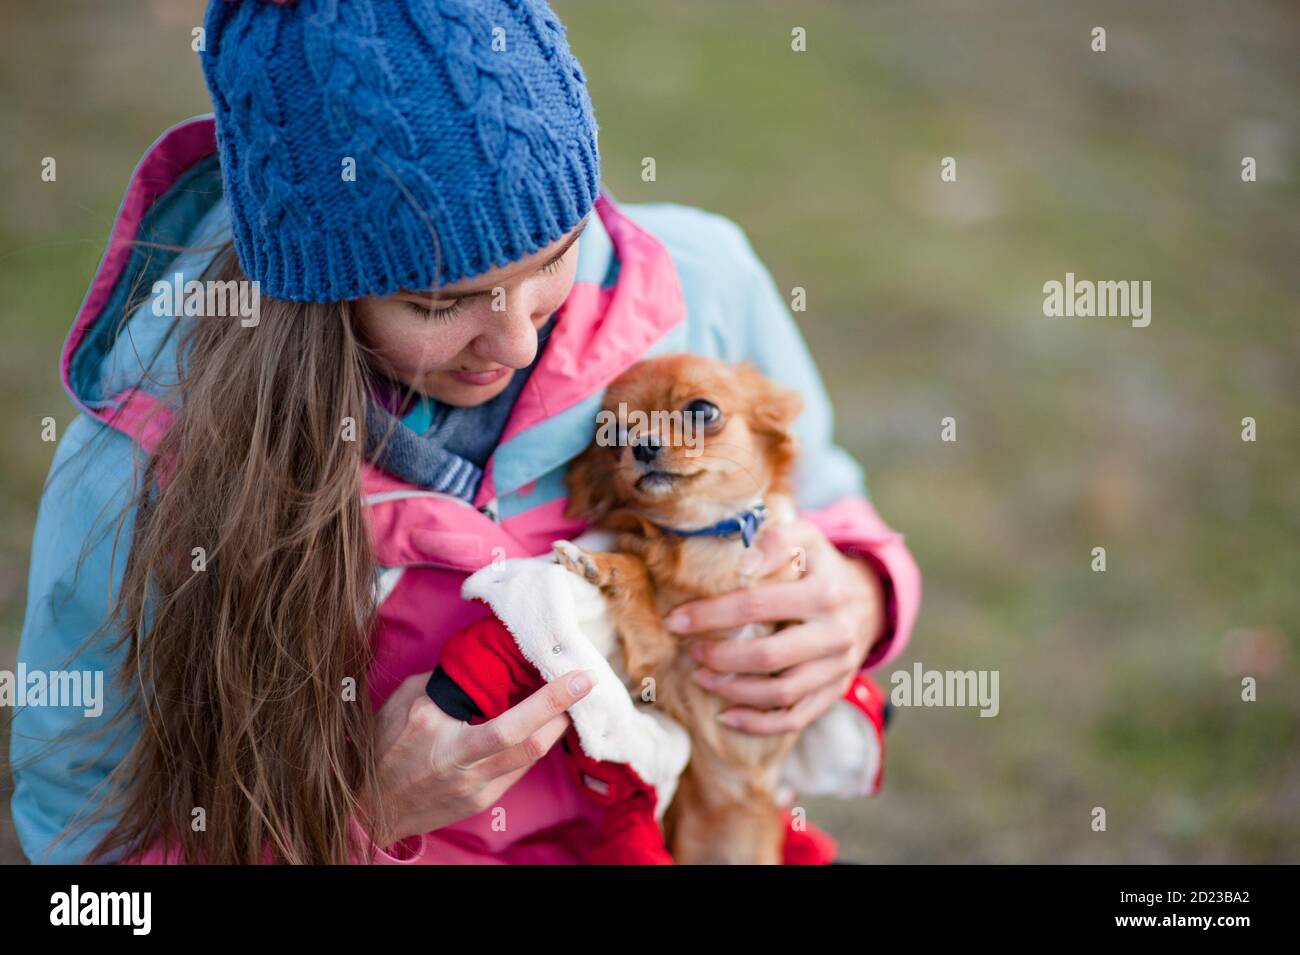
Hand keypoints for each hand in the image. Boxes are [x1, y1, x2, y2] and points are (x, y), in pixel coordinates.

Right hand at [365, 669, 593, 844]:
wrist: (368, 807)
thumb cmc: (382, 748)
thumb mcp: (403, 703)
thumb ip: (442, 684)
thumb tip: (479, 665)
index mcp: (437, 732)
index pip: (508, 722)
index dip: (549, 700)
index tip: (578, 677)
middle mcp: (461, 764)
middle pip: (530, 744)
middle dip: (564, 712)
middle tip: (585, 683)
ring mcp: (474, 788)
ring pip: (530, 759)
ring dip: (554, 728)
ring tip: (565, 701)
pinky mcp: (481, 802)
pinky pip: (517, 770)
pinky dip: (532, 745)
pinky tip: (539, 727)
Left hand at [664, 519, 884, 735]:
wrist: (870, 601)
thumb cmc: (822, 568)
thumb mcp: (807, 538)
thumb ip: (777, 539)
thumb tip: (744, 564)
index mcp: (825, 593)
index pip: (756, 606)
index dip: (710, 615)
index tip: (676, 620)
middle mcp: (836, 634)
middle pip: (768, 656)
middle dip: (719, 657)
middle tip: (690, 651)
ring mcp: (838, 668)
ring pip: (781, 693)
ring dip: (733, 690)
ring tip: (701, 678)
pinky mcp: (835, 691)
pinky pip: (796, 718)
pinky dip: (758, 724)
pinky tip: (727, 716)